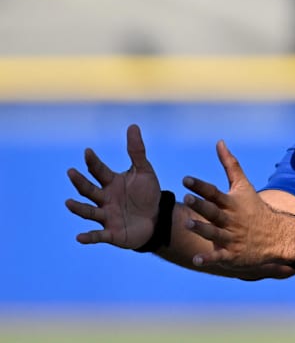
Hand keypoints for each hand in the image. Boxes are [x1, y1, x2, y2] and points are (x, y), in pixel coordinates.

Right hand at [65, 124, 161, 248]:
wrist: (157, 218)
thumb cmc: (147, 194)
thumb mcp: (144, 171)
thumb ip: (137, 151)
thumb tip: (133, 125)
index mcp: (111, 182)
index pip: (99, 171)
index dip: (93, 162)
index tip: (88, 152)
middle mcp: (104, 199)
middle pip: (89, 190)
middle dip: (80, 182)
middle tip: (71, 172)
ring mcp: (106, 216)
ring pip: (89, 211)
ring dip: (78, 208)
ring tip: (69, 203)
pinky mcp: (112, 233)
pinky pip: (98, 235)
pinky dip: (89, 237)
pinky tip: (80, 238)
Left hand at [182, 139, 294, 279]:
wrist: (276, 236)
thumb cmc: (254, 208)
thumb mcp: (243, 186)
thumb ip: (229, 165)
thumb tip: (219, 142)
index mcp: (232, 203)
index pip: (214, 193)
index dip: (201, 186)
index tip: (186, 179)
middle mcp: (231, 220)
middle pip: (214, 212)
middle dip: (201, 206)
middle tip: (187, 198)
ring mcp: (232, 238)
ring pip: (215, 234)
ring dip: (202, 229)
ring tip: (187, 224)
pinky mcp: (232, 254)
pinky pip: (219, 257)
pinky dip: (209, 259)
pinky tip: (196, 260)